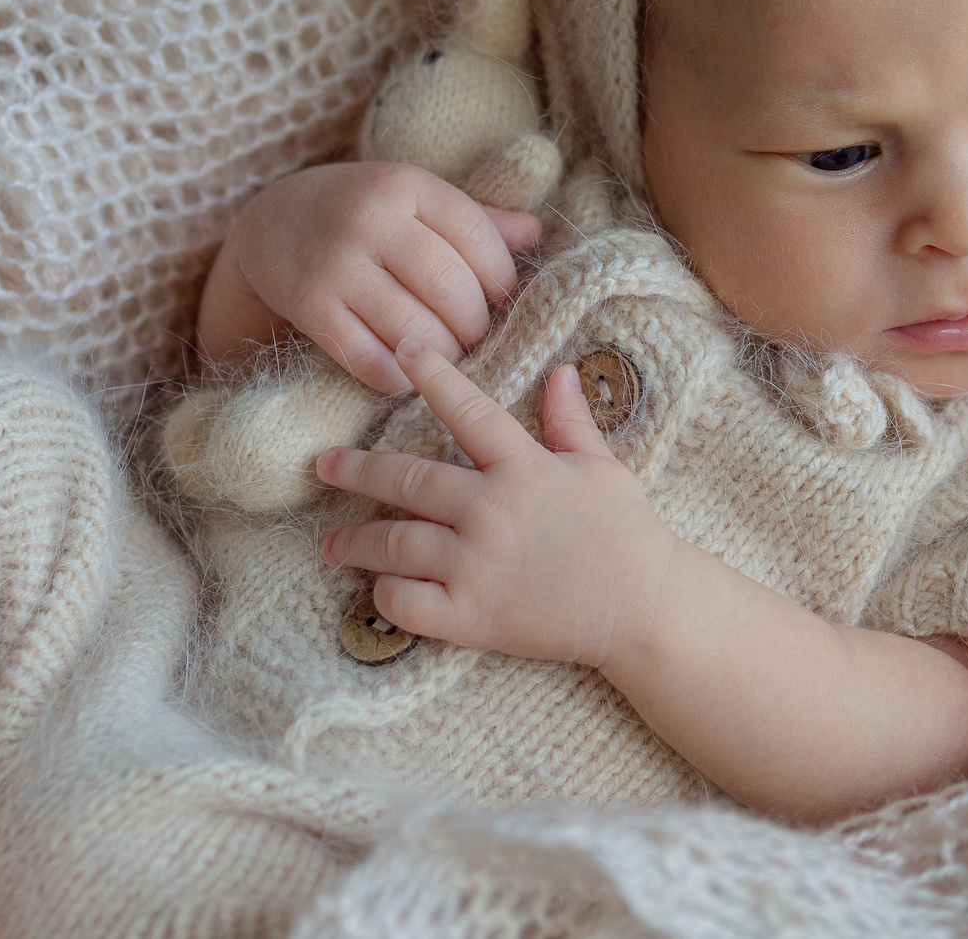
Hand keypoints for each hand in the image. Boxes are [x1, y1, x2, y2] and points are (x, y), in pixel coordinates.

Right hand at [195, 162, 541, 394]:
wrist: (270, 222)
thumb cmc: (361, 213)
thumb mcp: (413, 198)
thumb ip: (474, 217)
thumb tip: (535, 232)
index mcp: (406, 184)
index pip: (476, 236)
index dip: (500, 278)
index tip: (501, 300)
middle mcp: (371, 218)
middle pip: (451, 288)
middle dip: (474, 324)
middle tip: (473, 336)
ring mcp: (337, 263)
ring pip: (415, 329)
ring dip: (443, 356)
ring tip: (447, 358)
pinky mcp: (309, 306)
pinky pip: (368, 358)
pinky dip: (397, 377)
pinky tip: (407, 375)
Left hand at [317, 337, 678, 668]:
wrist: (643, 608)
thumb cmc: (626, 533)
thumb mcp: (603, 468)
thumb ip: (572, 422)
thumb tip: (560, 373)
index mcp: (522, 468)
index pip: (466, 409)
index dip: (431, 375)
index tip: (401, 349)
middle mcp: (490, 510)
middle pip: (407, 478)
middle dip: (358, 468)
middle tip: (324, 464)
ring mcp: (476, 565)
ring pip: (395, 543)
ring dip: (356, 540)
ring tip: (333, 542)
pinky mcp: (472, 616)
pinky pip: (407, 602)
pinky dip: (386, 594)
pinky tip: (379, 588)